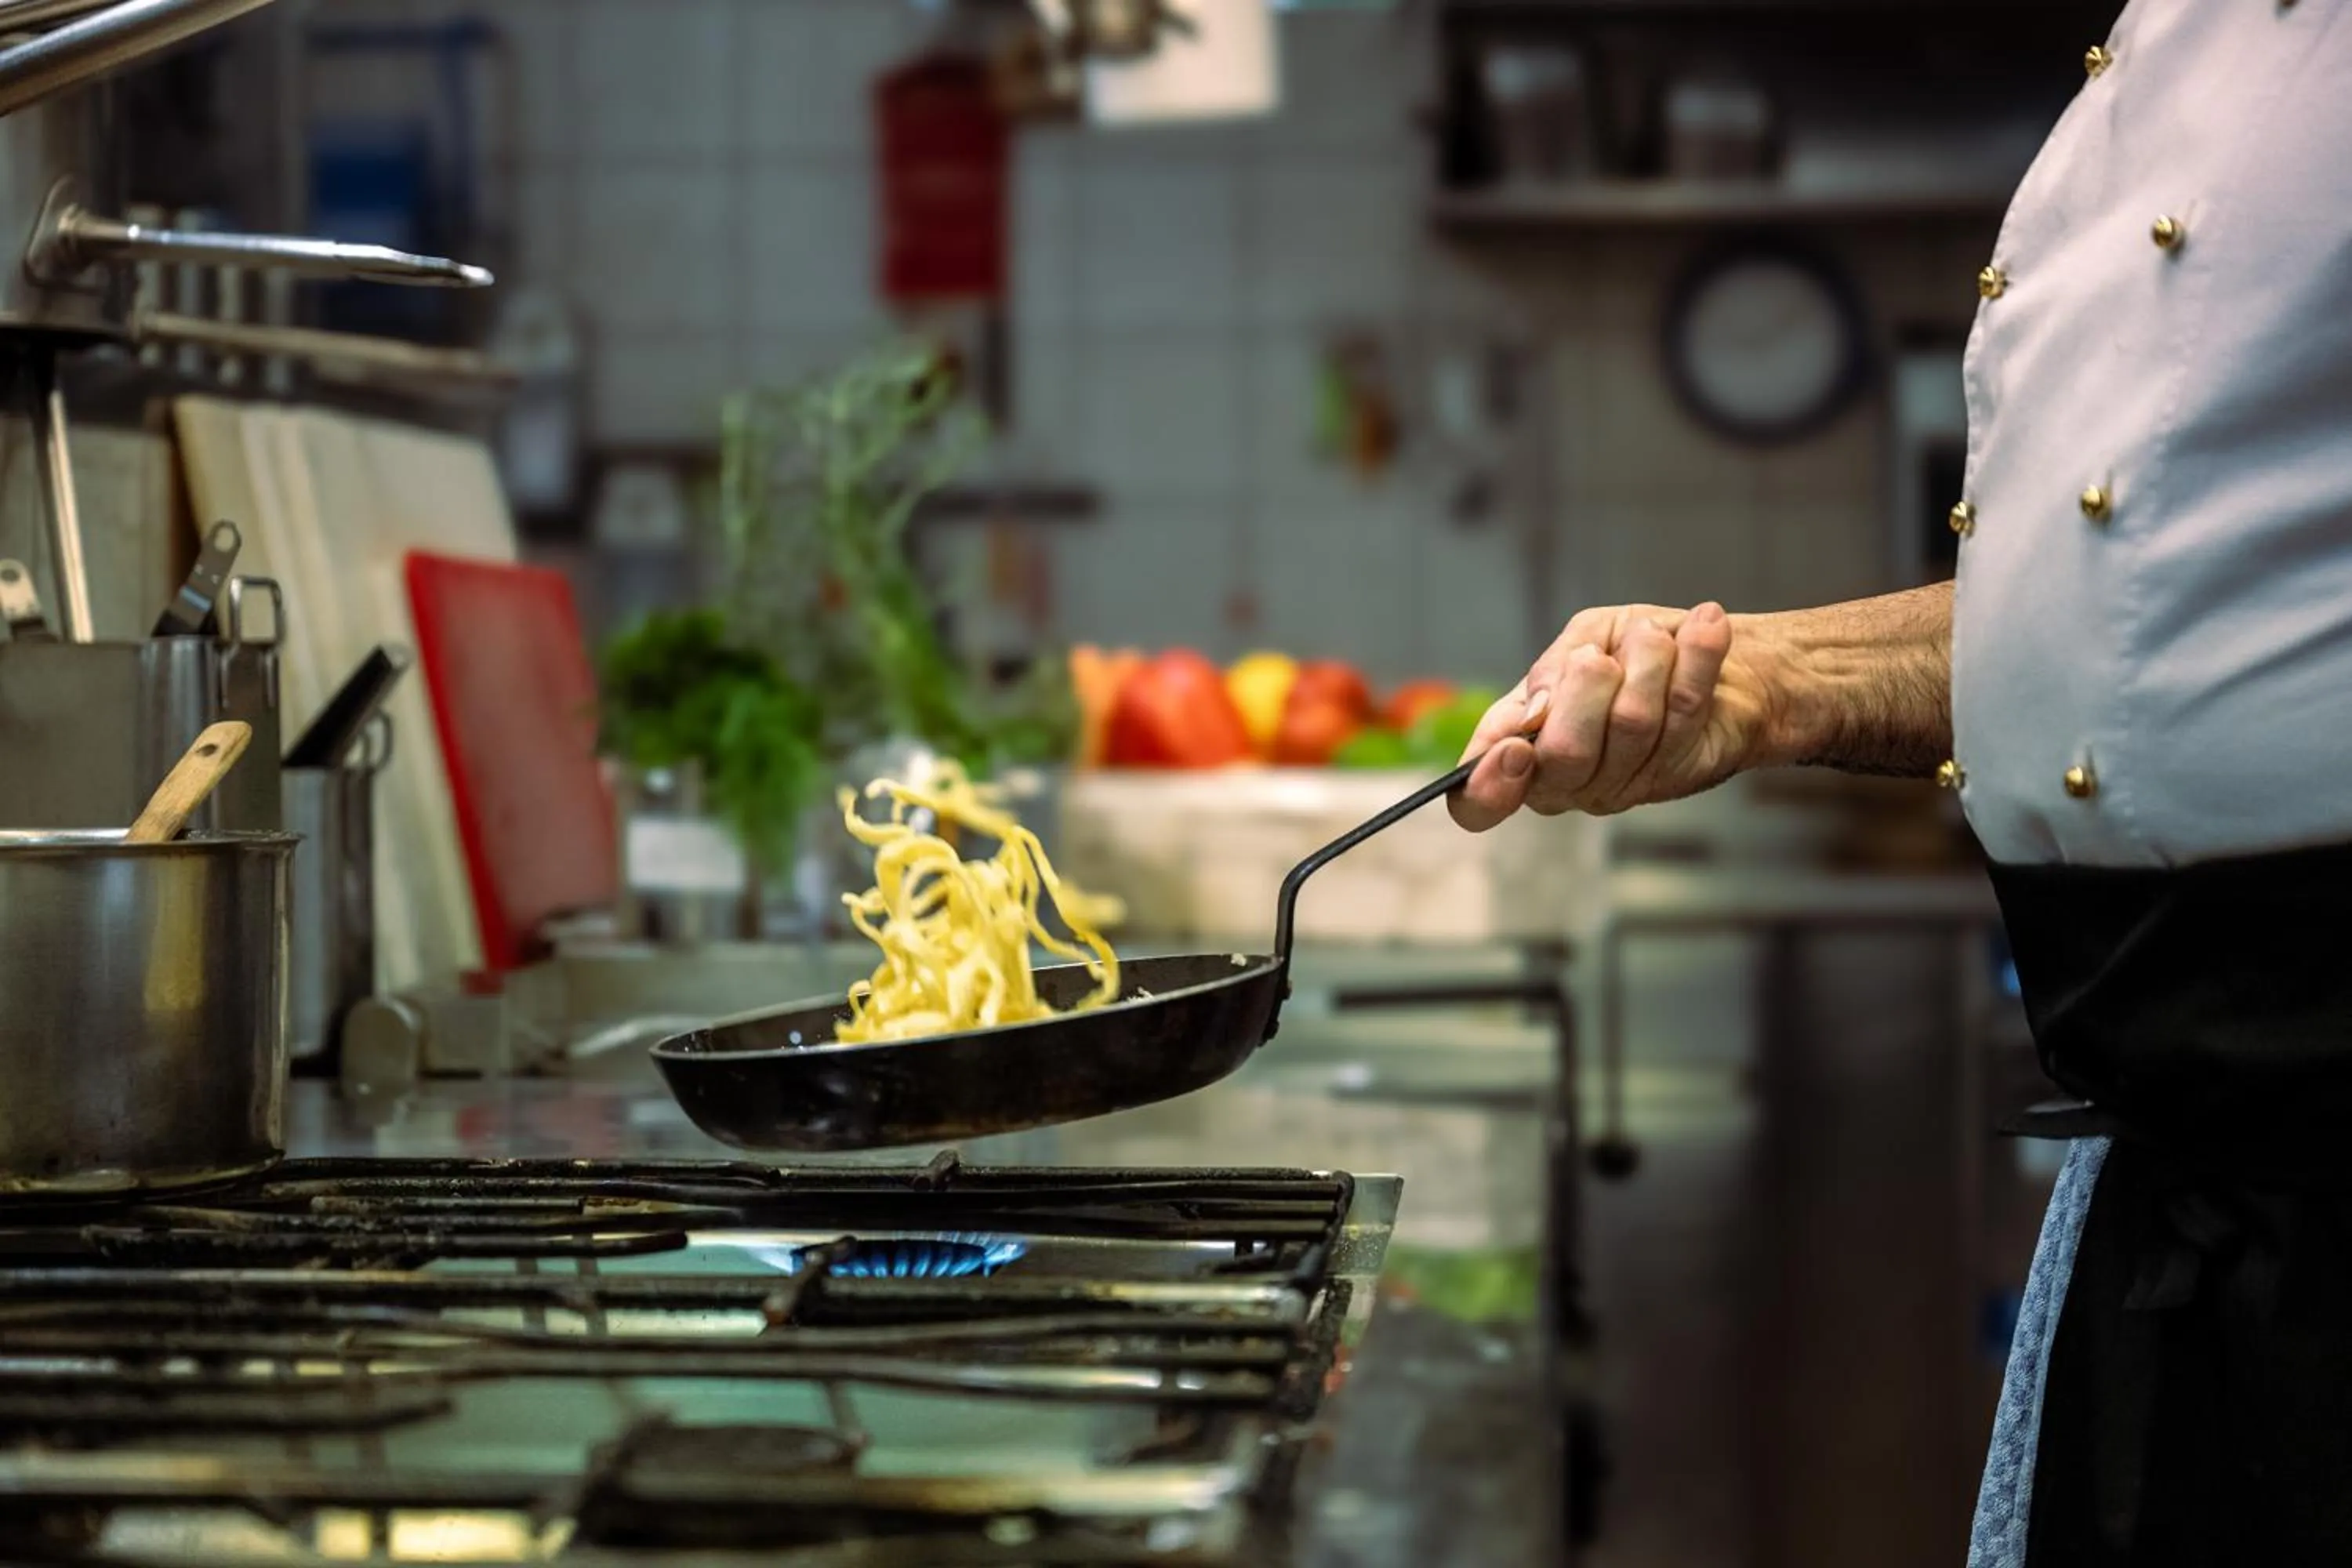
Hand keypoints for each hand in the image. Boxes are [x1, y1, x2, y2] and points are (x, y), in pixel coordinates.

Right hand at [1449, 600, 1776, 831]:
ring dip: (1647, 659)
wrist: (1706, 650)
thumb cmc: (1632, 648)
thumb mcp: (1583, 638)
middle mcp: (1566, 779)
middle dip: (1586, 686)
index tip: (1516, 749)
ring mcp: (1623, 782)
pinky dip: (1697, 652)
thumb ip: (1554, 669)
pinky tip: (1705, 623)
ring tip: (1655, 636)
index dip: (1487, 787)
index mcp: (1517, 748)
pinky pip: (1684, 709)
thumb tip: (1538, 708)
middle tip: (1600, 657)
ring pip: (1631, 723)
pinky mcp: (1681, 768)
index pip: (1478, 803)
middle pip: (1565, 754)